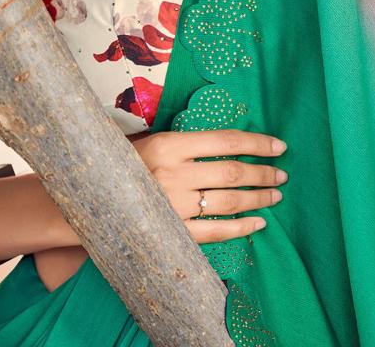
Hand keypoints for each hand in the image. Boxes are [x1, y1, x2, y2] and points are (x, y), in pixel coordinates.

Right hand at [132, 128, 287, 243]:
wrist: (92, 196)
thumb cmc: (127, 164)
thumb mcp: (154, 142)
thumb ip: (189, 144)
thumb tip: (234, 144)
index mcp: (170, 145)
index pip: (225, 142)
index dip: (256, 144)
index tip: (278, 146)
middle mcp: (174, 175)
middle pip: (232, 173)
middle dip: (263, 174)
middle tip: (281, 174)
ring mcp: (173, 207)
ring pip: (229, 202)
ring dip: (258, 199)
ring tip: (275, 196)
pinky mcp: (173, 233)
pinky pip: (216, 232)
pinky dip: (241, 227)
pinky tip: (258, 223)